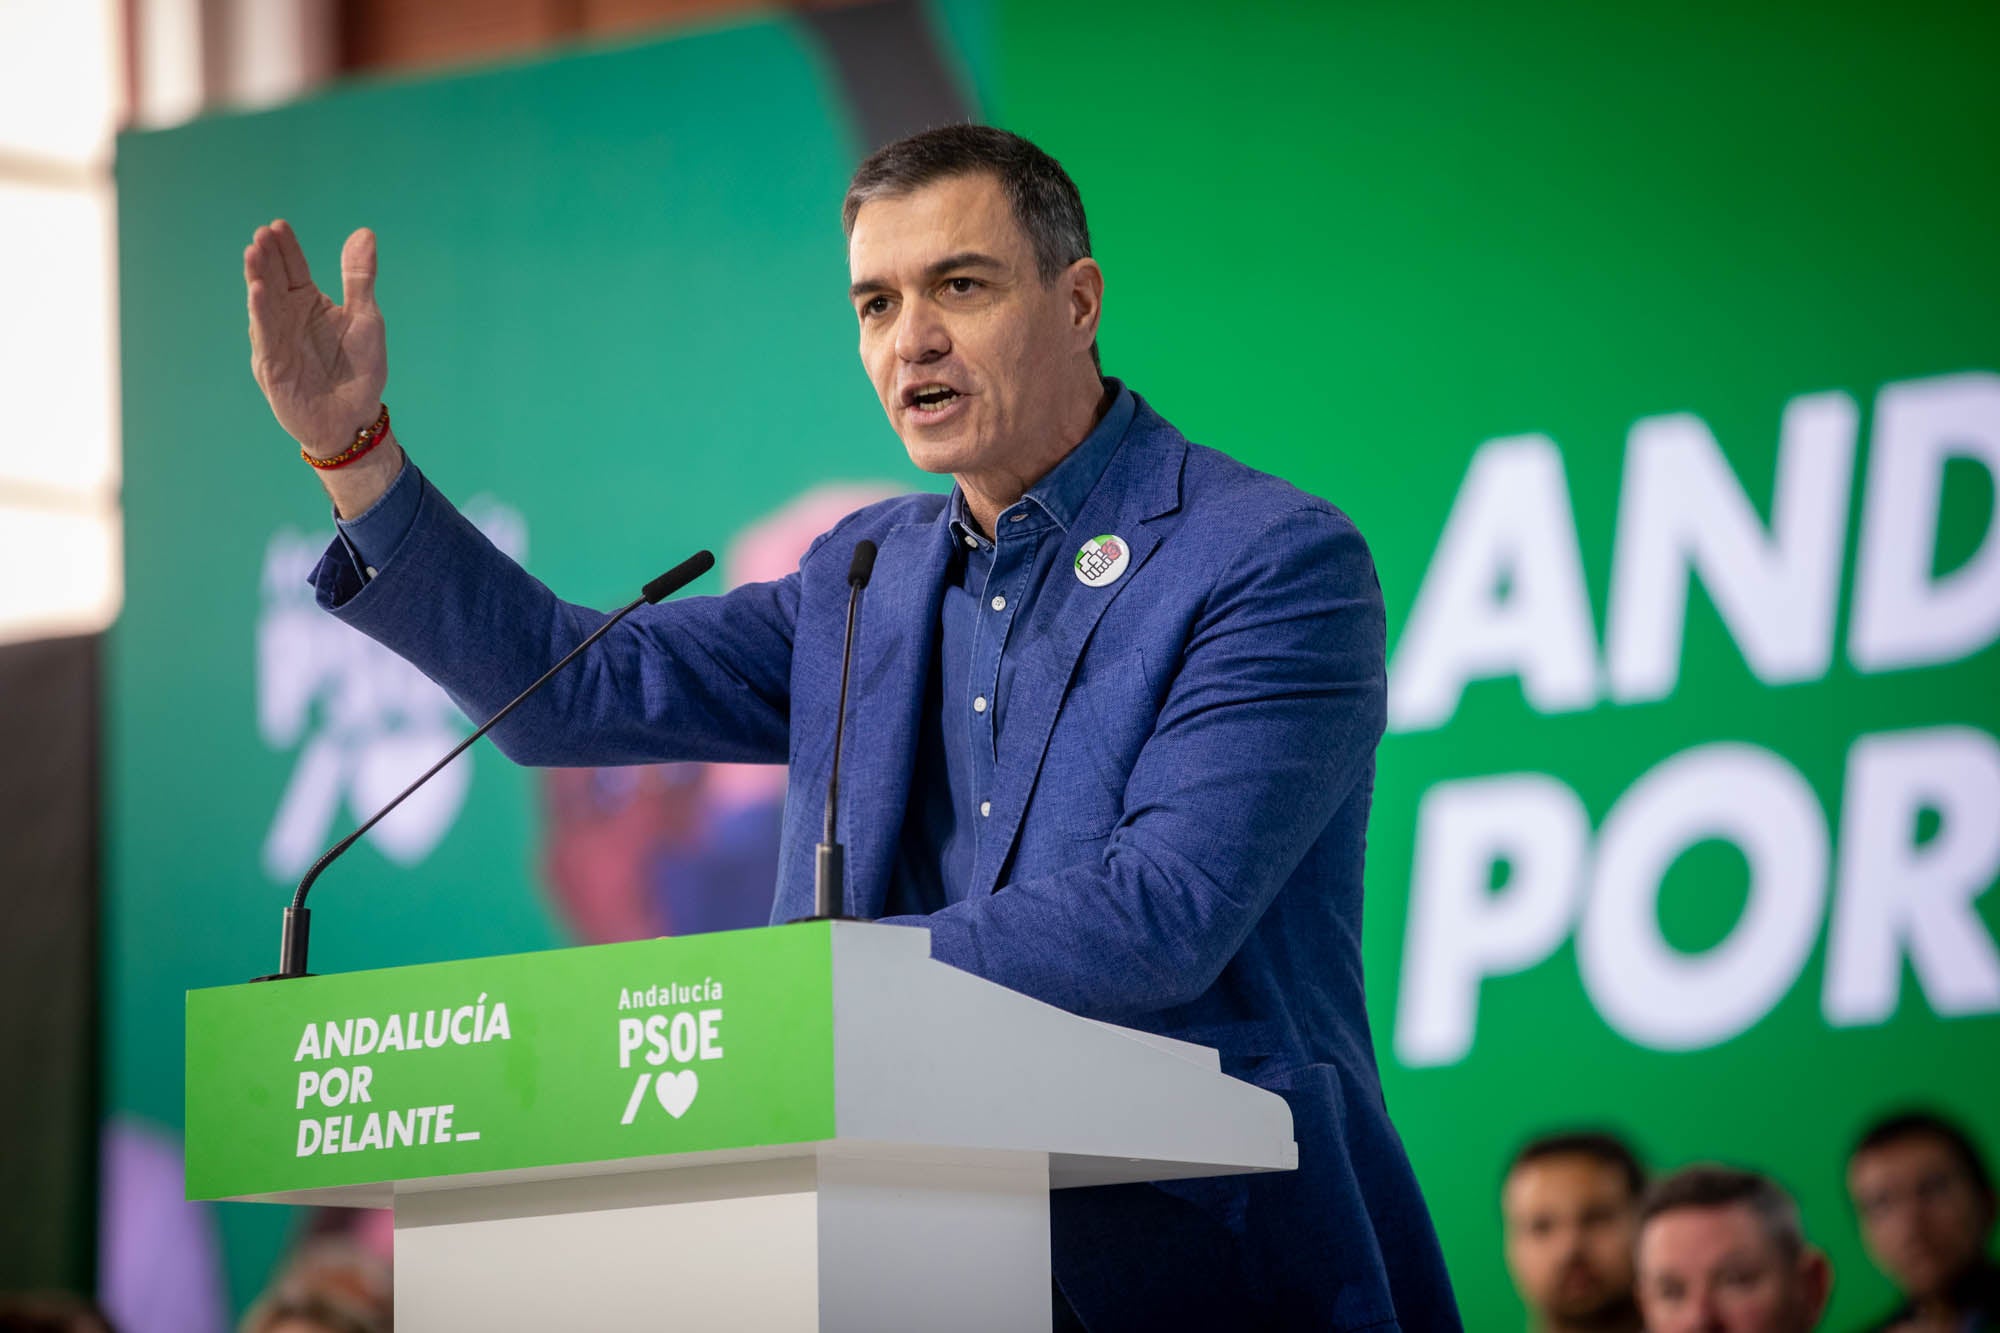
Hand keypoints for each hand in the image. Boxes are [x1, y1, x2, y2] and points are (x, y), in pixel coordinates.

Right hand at [245, 220, 386, 455]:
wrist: (354, 418)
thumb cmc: (359, 370)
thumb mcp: (365, 318)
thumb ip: (359, 278)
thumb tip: (364, 233)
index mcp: (308, 303)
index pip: (293, 269)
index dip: (286, 248)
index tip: (279, 225)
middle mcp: (287, 318)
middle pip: (274, 281)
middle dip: (267, 258)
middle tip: (262, 234)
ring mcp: (276, 340)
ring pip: (263, 304)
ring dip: (257, 279)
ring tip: (253, 253)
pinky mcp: (272, 365)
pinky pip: (265, 336)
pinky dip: (260, 314)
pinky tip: (257, 291)